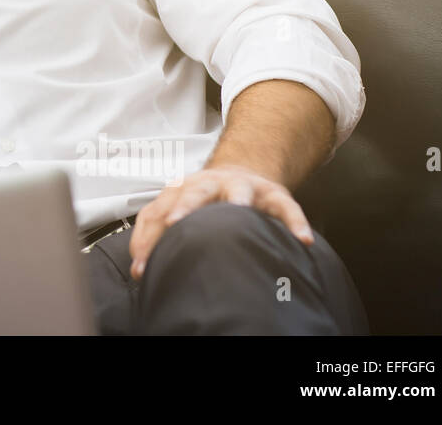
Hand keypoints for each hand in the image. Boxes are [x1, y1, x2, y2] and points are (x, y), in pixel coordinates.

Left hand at [127, 164, 313, 280]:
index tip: (141, 263)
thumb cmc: (206, 199)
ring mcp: (243, 187)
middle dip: (184, 205)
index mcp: (183, 190)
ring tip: (240, 212)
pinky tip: (302, 239)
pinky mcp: (274, 195)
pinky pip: (287, 208)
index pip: (160, 210)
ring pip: (239, 190)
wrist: (244, 171)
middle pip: (194, 191)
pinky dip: (295, 222)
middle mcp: (211, 184)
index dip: (149, 236)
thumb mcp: (179, 209)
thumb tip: (139, 269)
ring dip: (238, 200)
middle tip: (174, 222)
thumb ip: (156, 235)